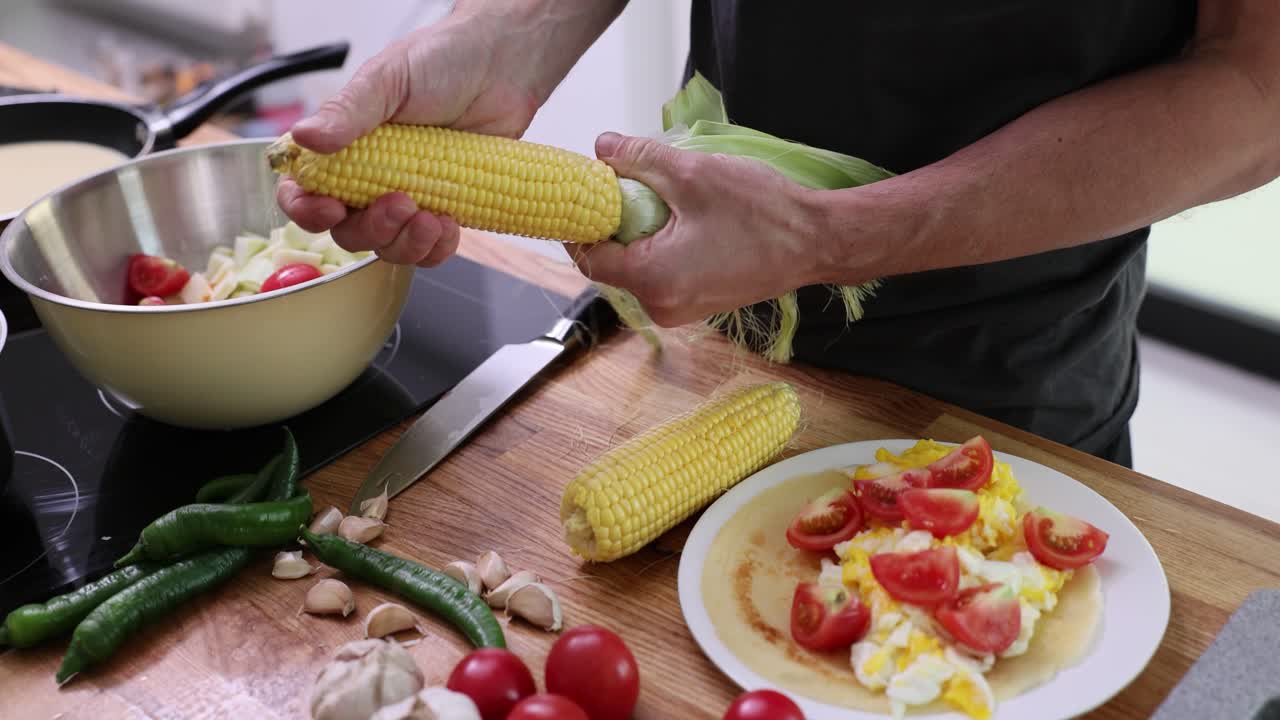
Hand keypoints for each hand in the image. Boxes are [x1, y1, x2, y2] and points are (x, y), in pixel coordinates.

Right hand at [277, 14, 539, 266]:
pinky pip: (429, 249)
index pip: (305, 191)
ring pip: (390, 246)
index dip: (307, 210)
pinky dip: (436, 247)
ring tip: (433, 217)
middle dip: (372, 228)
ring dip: (406, 242)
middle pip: (349, 231)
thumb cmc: (439, 61)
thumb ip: (347, 112)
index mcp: (343, 147)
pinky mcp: (444, 209)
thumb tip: (304, 137)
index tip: (331, 209)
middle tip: (402, 202)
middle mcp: (369, 178)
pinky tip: (450, 224)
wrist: (501, 66)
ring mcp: (407, 197)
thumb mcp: (387, 79)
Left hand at [571, 132, 828, 326]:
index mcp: (651, 280)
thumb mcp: (693, 174)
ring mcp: (680, 310)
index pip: (588, 257)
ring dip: (640, 233)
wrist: (816, 243)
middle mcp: (660, 306)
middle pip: (612, 263)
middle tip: (630, 184)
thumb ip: (639, 159)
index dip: (582, 222)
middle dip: (615, 224)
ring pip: (637, 268)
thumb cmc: (761, 213)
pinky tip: (684, 219)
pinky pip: (661, 274)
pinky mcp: (697, 305)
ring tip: (665, 199)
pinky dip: (661, 247)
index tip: (590, 190)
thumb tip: (601, 148)